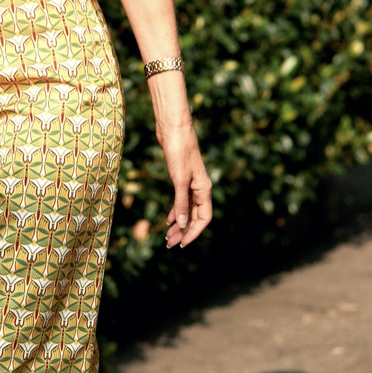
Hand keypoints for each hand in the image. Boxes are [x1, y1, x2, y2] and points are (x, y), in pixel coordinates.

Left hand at [159, 121, 211, 247]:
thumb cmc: (178, 150)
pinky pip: (181, 200)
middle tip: (169, 244)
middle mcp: (200, 188)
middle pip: (194, 216)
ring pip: (187, 209)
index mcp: (204, 189)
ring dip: (178, 223)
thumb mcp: (179, 178)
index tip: (182, 244)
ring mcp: (191, 182)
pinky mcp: (181, 177)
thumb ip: (181, 202)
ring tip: (167, 236)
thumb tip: (181, 225)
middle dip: (183, 231)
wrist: (172, 128)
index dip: (194, 232)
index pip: (203, 218)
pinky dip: (175, 210)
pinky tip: (168, 219)